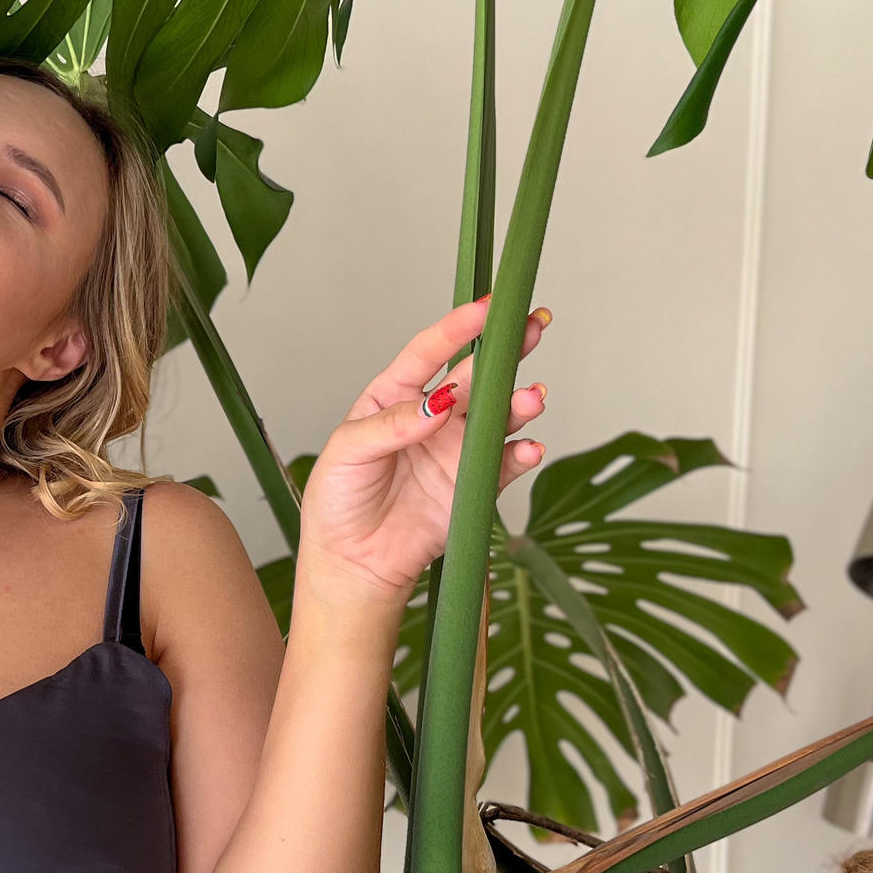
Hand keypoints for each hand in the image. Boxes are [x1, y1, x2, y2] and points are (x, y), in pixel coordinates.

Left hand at [297, 295, 550, 601]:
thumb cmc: (338, 501)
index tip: (484, 308)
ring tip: (532, 397)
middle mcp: (431, 418)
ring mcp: (456, 450)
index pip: (428, 352)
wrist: (352, 564)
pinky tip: (529, 448)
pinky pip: (505, 464)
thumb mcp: (346, 454)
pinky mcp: (474, 486)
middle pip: (475, 376)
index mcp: (393, 397)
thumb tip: (435, 405)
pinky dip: (521, 454)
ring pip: (498, 416)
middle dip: (506, 350)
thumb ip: (389, 426)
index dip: (456, 328)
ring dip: (518, 404)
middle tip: (534, 326)